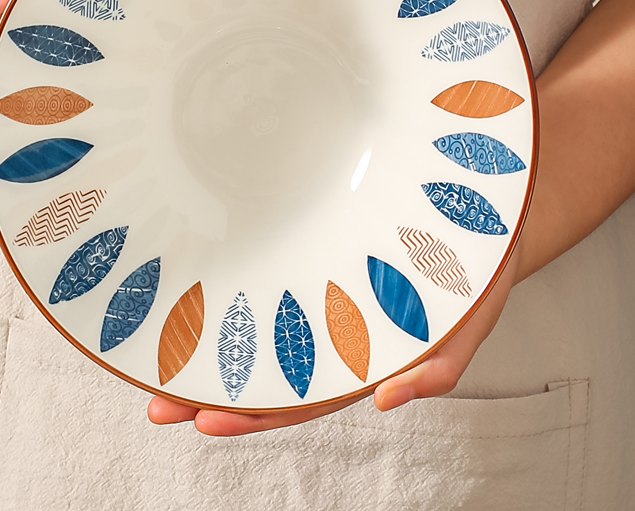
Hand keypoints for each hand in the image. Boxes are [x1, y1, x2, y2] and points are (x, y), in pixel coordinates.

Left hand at [148, 241, 519, 434]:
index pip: (299, 396)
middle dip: (211, 388)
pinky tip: (198, 288)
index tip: (202, 421)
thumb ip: (436, 368)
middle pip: (263, 368)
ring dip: (209, 341)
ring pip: (257, 325)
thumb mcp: (467, 324)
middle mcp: (330, 328)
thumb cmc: (473, 273)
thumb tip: (387, 403)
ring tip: (157, 350)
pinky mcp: (316, 249)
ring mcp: (320, 290)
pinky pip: (271, 276)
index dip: (252, 413)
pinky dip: (234, 288)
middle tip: (156, 403)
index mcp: (360, 356)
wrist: (478, 214)